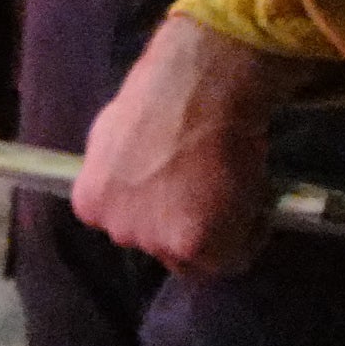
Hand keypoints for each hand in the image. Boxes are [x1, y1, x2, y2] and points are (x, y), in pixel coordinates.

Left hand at [72, 14, 297, 279]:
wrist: (198, 87)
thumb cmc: (161, 97)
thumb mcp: (113, 137)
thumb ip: (120, 174)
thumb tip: (134, 183)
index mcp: (91, 204)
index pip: (131, 231)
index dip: (163, 214)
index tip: (184, 195)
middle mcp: (116, 230)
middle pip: (160, 248)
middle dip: (186, 225)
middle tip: (214, 193)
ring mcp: (154, 241)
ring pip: (197, 258)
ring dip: (218, 233)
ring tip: (235, 194)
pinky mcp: (193, 245)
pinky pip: (232, 258)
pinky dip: (248, 234)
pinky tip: (253, 199)